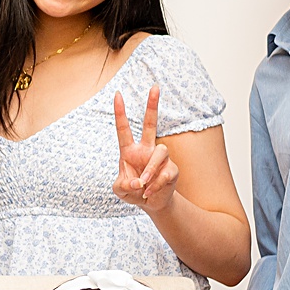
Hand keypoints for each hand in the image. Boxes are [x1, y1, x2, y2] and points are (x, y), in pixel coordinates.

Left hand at [112, 87, 177, 214]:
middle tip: (155, 86)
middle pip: (151, 124)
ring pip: (160, 153)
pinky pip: (165, 173)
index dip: (120, 112)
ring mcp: (161, 158)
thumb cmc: (133, 191)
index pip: (124, 129)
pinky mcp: (172, 169)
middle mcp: (146, 149)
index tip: (117, 94)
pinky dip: (156, 185)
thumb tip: (137, 181)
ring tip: (144, 185)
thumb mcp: (120, 190)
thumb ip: (123, 185)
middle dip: (152, 105)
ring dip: (150, 171)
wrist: (151, 203)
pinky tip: (150, 192)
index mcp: (129, 151)